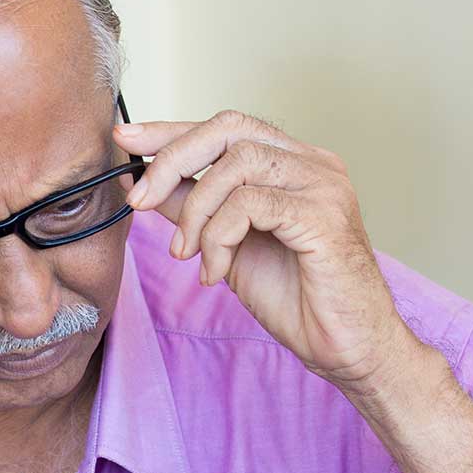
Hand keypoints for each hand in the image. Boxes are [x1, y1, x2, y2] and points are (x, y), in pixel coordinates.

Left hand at [116, 112, 418, 389]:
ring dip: (196, 212)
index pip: (226, 127)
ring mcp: (323, 185)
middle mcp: (313, 163)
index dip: (171, 130)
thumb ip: (192, 208)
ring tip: (188, 254)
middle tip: (140, 201)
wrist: (345, 345)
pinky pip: (250, 204)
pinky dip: (219, 237)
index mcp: (293, 163)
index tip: (126, 138)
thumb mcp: (226, 244)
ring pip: (235, 165)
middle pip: (229, 129)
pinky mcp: (324, 215)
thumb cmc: (296, 297)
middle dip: (172, 160)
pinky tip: (217, 270)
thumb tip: (144, 183)